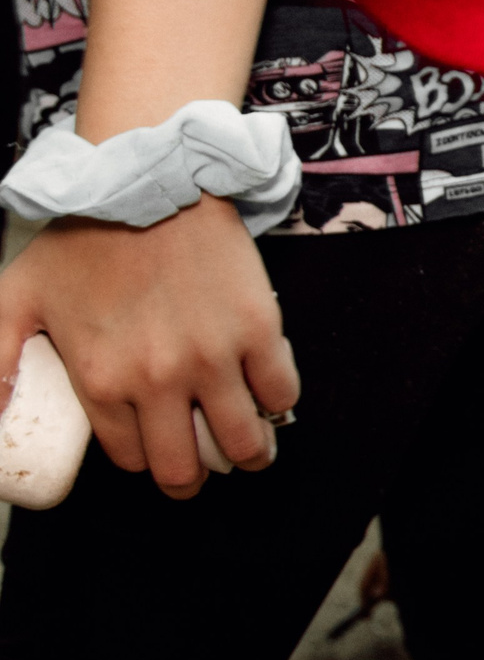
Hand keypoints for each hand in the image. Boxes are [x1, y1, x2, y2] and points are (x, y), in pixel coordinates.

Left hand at [0, 196, 296, 496]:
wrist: (148, 182)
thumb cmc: (83, 235)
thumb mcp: (15, 298)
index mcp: (101, 379)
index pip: (132, 456)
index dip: (145, 458)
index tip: (155, 446)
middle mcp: (158, 379)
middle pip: (188, 466)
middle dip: (194, 477)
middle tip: (203, 465)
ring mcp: (213, 357)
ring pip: (244, 442)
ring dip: (248, 455)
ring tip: (249, 449)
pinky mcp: (257, 331)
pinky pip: (281, 393)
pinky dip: (277, 403)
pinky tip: (267, 396)